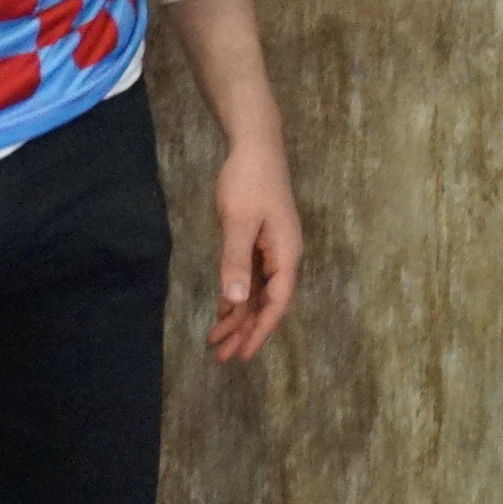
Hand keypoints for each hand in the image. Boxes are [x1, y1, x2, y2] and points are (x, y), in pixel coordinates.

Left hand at [205, 133, 300, 361]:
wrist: (255, 145)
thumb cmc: (249, 180)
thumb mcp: (239, 221)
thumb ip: (237, 261)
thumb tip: (237, 302)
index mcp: (286, 254)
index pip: (277, 303)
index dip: (261, 331)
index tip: (244, 355)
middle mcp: (284, 257)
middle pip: (266, 303)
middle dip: (245, 332)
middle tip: (222, 358)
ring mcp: (272, 250)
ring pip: (256, 293)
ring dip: (238, 318)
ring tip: (216, 342)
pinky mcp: (259, 242)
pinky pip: (250, 278)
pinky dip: (236, 297)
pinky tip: (221, 312)